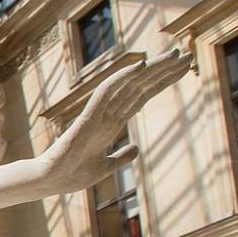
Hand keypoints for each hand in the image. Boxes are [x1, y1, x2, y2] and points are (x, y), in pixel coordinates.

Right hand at [41, 46, 191, 194]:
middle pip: (140, 86)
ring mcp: (98, 113)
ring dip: (152, 68)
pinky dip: (123, 78)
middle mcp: (108, 114)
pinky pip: (107, 92)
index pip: (142, 96)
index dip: (162, 82)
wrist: (50, 182)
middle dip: (164, 70)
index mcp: (112, 123)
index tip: (183, 70)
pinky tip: (141, 65)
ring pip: (129, 84)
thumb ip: (121, 156)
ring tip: (176, 54)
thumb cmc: (72, 175)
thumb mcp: (105, 167)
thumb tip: (136, 148)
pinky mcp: (88, 117)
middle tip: (186, 54)